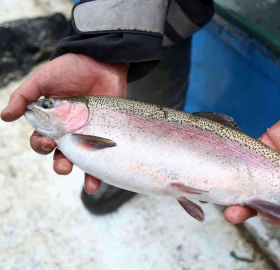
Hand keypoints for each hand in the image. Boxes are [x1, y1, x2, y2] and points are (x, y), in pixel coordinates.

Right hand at [1, 53, 127, 192]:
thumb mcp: (44, 78)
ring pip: (83, 160)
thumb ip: (25, 95)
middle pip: (61, 155)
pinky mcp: (107, 132)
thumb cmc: (71, 68)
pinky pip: (103, 154)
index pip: (40, 140)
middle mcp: (70, 131)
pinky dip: (102, 170)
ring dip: (84, 174)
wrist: (102, 60)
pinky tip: (101, 180)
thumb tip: (4, 116)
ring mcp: (89, 133)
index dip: (40, 145)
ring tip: (89, 184)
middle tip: (64, 164)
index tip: (46, 141)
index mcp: (51, 121)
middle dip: (60, 164)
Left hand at [223, 110, 279, 225]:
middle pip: (259, 200)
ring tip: (224, 199)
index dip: (272, 215)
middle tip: (232, 214)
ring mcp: (268, 164)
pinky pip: (246, 156)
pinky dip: (235, 164)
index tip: (265, 214)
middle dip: (245, 209)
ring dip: (235, 191)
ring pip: (248, 181)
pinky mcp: (262, 146)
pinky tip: (224, 171)